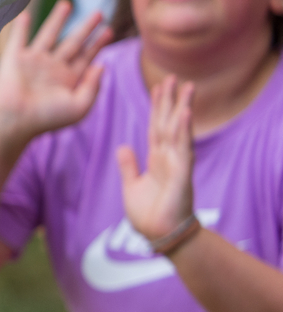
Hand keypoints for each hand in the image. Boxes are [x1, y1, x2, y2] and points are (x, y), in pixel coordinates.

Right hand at [0, 0, 111, 141]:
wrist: (14, 120)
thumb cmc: (46, 118)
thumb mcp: (79, 107)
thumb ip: (93, 87)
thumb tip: (102, 65)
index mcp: (68, 80)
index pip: (86, 57)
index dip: (98, 44)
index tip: (109, 30)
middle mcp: (52, 68)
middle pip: (72, 42)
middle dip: (86, 28)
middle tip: (99, 12)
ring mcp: (33, 62)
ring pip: (48, 35)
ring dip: (57, 19)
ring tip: (67, 3)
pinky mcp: (14, 59)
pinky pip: (19, 38)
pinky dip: (21, 26)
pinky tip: (25, 13)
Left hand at [117, 74, 196, 241]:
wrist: (160, 235)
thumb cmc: (149, 213)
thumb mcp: (132, 185)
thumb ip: (128, 165)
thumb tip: (123, 146)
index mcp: (157, 159)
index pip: (156, 126)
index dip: (157, 107)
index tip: (159, 86)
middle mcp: (169, 157)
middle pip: (168, 122)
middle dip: (170, 100)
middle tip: (174, 76)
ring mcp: (178, 164)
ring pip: (180, 130)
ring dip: (183, 108)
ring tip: (187, 87)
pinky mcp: (183, 174)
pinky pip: (184, 149)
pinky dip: (184, 131)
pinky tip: (185, 114)